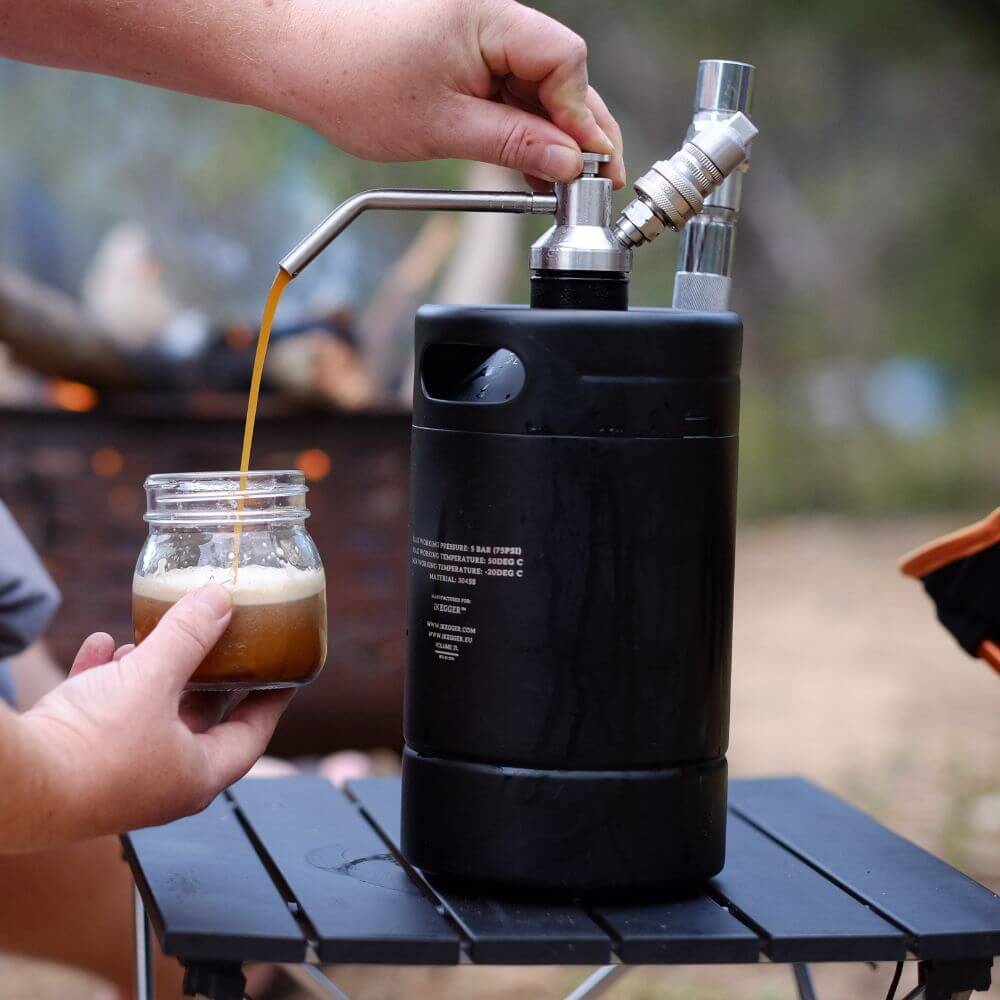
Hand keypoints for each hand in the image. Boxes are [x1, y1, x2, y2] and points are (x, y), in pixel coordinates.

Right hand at [14, 585, 292, 848]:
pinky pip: (99, 716)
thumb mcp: (154, 678)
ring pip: (145, 716)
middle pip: (196, 721)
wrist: (14, 784)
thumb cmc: (94, 746)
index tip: (285, 676)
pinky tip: (100, 646)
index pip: (252, 736)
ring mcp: (115, 778)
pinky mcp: (74, 766)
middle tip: (218, 643)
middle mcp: (159, 784)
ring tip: (148, 640)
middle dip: (202, 678)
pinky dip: (103, 679)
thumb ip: (191, 635)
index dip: (270, 702)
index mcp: (196, 775)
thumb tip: (222, 599)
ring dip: (149, 675)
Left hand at [279, 0, 624, 187]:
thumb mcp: (444, 126)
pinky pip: (510, 92)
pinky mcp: (465, 56)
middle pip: (561, 73)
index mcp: (489, 17)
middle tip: (597, 184)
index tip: (589, 166)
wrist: (296, 57)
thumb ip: (514, 144)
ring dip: (552, 136)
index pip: (564, 61)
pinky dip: (523, 129)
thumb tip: (569, 163)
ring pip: (538, 88)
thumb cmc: (353, 80)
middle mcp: (491, 18)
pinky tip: (534, 167)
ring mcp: (479, 36)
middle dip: (580, 131)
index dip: (581, 118)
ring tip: (564, 187)